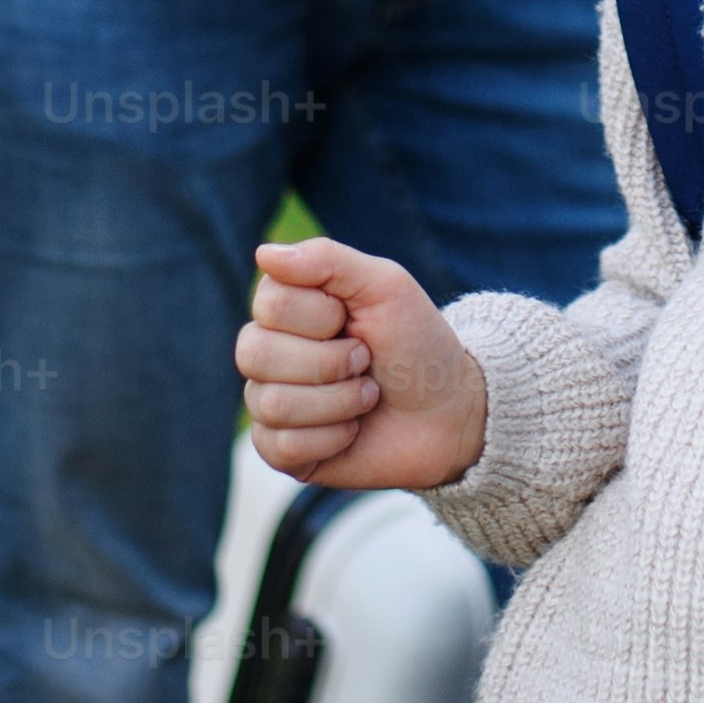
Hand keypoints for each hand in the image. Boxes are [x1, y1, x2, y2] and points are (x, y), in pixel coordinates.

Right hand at [239, 236, 489, 491]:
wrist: (447, 411)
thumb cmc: (415, 342)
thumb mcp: (385, 286)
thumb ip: (327, 260)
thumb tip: (263, 253)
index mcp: (286, 305)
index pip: (270, 304)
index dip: (322, 317)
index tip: (356, 321)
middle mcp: (268, 351)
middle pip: (256, 354)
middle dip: (330, 362)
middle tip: (364, 361)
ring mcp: (269, 401)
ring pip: (272, 404)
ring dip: (338, 402)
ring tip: (366, 396)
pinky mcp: (279, 449)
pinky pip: (281, 447)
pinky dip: (332, 438)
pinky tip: (352, 430)